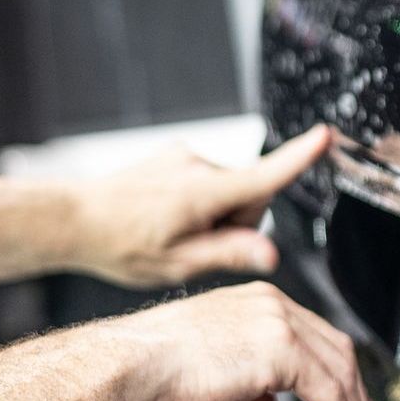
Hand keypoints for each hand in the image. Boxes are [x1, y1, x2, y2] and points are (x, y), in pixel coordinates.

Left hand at [74, 126, 330, 286]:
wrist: (73, 219)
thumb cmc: (121, 246)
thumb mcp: (178, 264)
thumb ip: (229, 254)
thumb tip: (270, 255)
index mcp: (201, 194)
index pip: (264, 177)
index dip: (299, 157)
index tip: (325, 136)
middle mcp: (198, 166)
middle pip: (250, 198)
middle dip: (236, 223)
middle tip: (195, 246)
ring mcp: (186, 157)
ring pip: (229, 192)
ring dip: (214, 215)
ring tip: (173, 234)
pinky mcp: (177, 156)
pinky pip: (208, 183)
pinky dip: (199, 203)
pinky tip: (166, 218)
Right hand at [119, 282, 376, 400]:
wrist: (127, 369)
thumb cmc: (148, 375)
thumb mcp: (210, 385)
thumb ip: (246, 396)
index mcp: (254, 304)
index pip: (314, 336)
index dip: (338, 371)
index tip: (351, 399)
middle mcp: (271, 305)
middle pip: (336, 350)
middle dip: (356, 394)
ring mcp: (279, 324)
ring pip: (339, 372)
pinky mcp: (283, 351)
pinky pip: (329, 394)